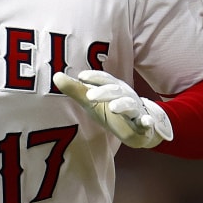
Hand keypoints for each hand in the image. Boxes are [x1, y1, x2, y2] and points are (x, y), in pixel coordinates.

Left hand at [52, 69, 173, 148]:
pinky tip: (146, 122)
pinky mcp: (143, 124)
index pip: (104, 79)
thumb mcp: (92, 101)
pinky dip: (147, 121)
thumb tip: (55, 76)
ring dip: (122, 105)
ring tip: (113, 107)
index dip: (94, 77)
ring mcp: (135, 109)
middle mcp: (125, 95)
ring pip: (129, 105)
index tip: (81, 77)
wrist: (137, 126)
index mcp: (113, 87)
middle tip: (90, 96)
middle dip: (104, 92)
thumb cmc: (110, 110)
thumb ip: (75, 90)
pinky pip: (146, 122)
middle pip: (115, 91)